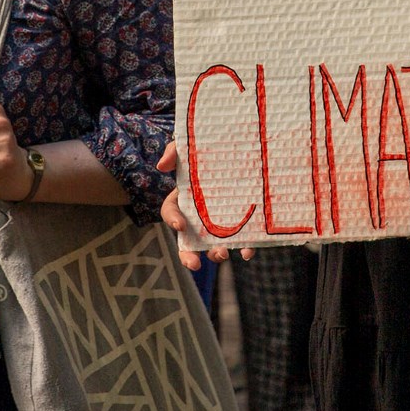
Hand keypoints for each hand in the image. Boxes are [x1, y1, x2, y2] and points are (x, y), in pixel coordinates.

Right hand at [157, 141, 252, 270]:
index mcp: (183, 198)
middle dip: (189, 255)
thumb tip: (162, 166)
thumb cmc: (207, 150)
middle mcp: (199, 215)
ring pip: (213, 245)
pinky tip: (247, 252)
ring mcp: (220, 221)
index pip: (171, 213)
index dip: (172, 220)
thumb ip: (173, 151)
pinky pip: (241, 240)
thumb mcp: (187, 146)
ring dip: (215, 254)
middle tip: (194, 264)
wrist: (238, 147)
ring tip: (222, 255)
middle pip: (188, 240)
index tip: (180, 225)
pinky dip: (244, 248)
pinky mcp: (241, 224)